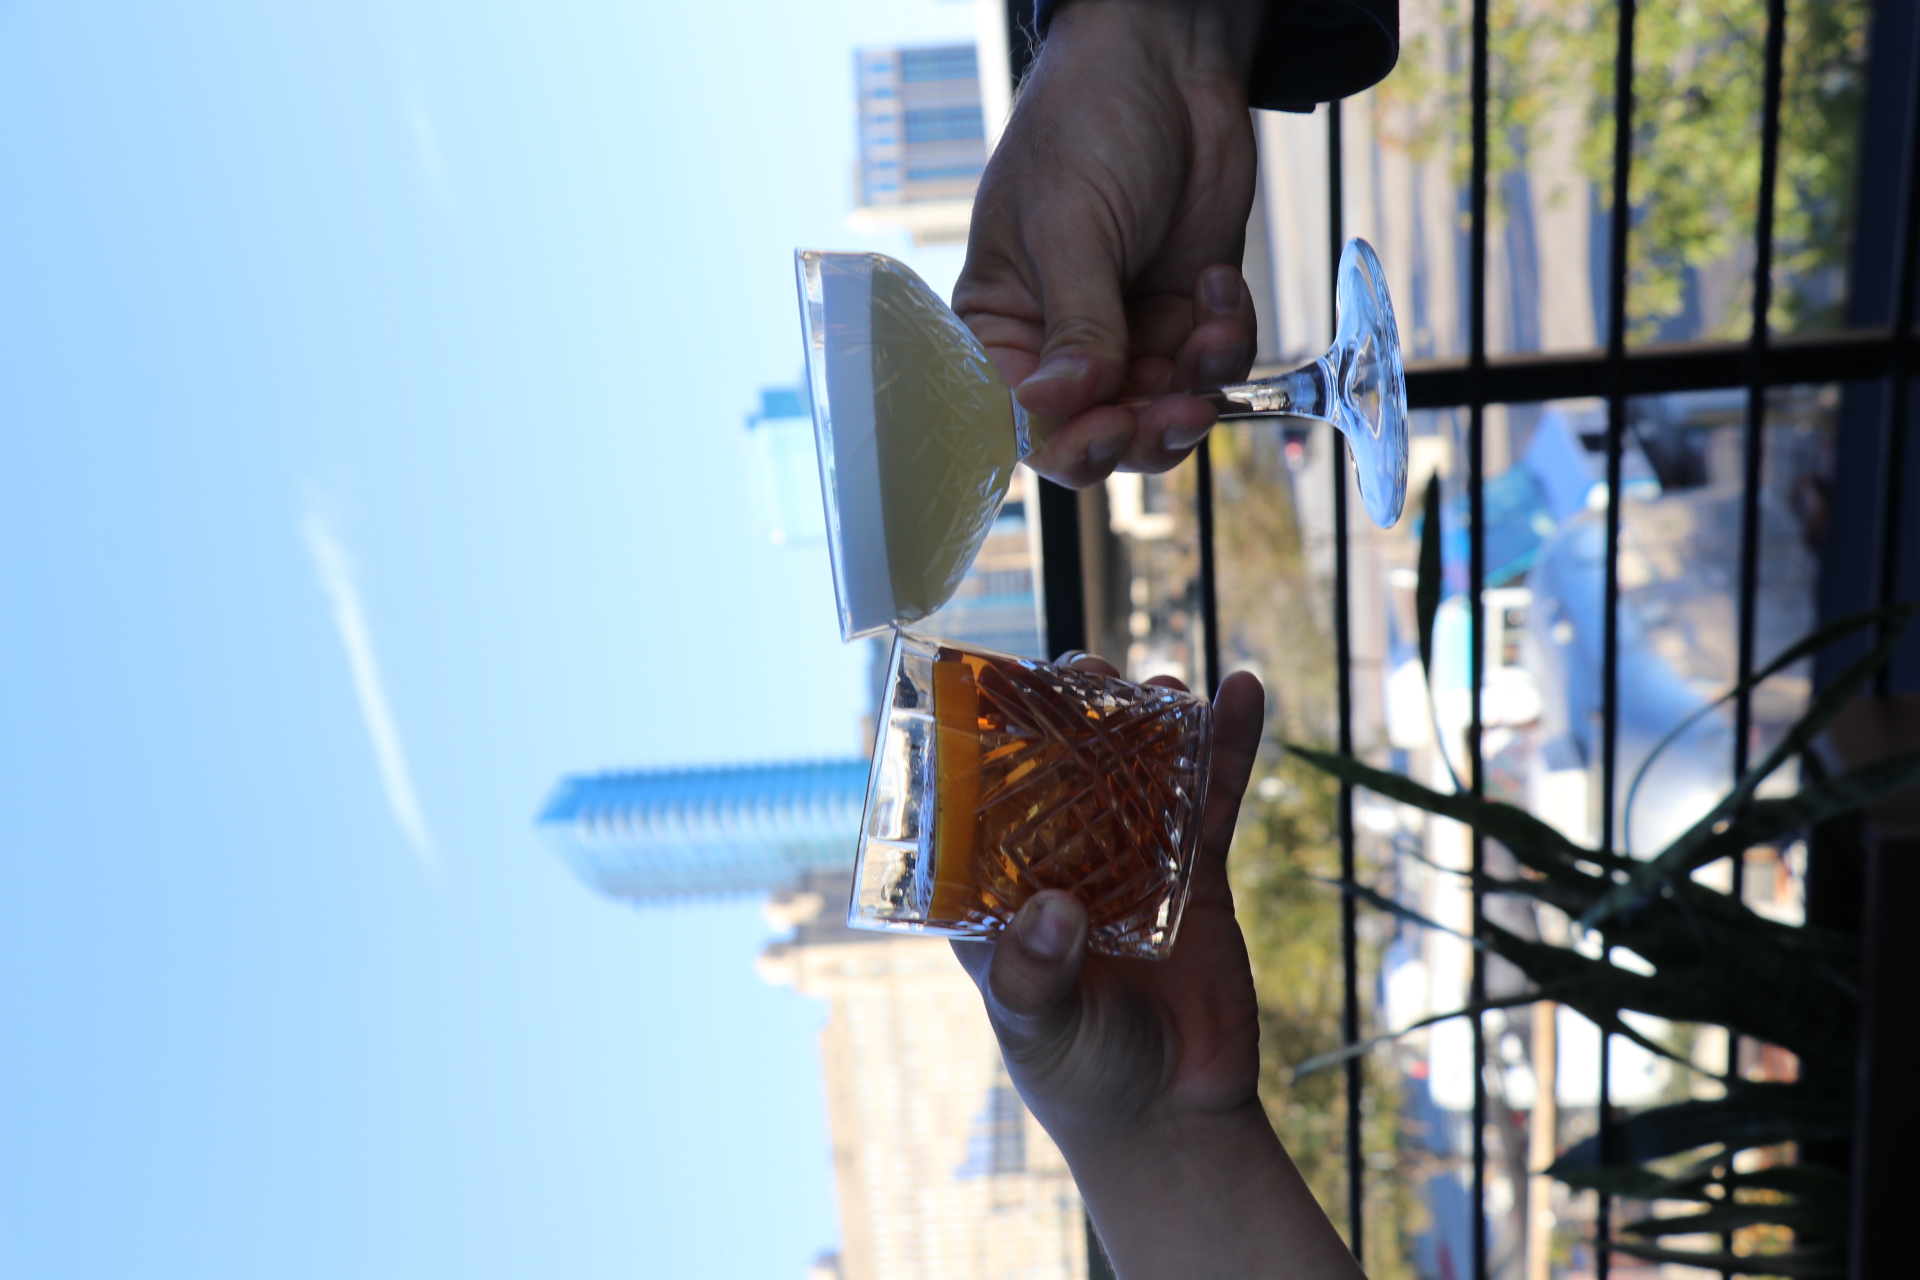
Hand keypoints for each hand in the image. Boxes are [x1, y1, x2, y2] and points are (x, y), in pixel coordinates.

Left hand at [951, 657, 1361, 1279]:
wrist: (1174, 1119)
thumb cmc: (1078, 1075)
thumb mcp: (1036, 1027)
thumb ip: (1032, 975)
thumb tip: (1053, 911)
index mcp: (1000, 891)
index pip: (982, 799)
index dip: (988, 740)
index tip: (999, 686)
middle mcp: (1060, 863)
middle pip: (1061, 766)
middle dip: (1071, 710)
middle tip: (1087, 671)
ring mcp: (1130, 861)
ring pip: (1137, 769)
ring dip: (1147, 717)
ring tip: (1156, 680)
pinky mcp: (1196, 874)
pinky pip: (1210, 798)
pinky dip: (1227, 745)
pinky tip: (1242, 690)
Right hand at [954, 0, 1264, 487]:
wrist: (1168, 60)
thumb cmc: (1087, 127)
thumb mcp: (1071, 229)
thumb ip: (1077, 327)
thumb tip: (1059, 408)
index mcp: (1004, 326)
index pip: (1022, 419)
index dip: (1066, 440)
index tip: (1107, 425)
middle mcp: (1063, 343)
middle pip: (1098, 433)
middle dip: (1143, 429)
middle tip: (1177, 408)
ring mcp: (1129, 333)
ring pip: (1164, 413)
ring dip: (1197, 387)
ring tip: (1210, 328)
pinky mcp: (1187, 314)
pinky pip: (1213, 366)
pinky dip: (1228, 338)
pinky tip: (1220, 280)